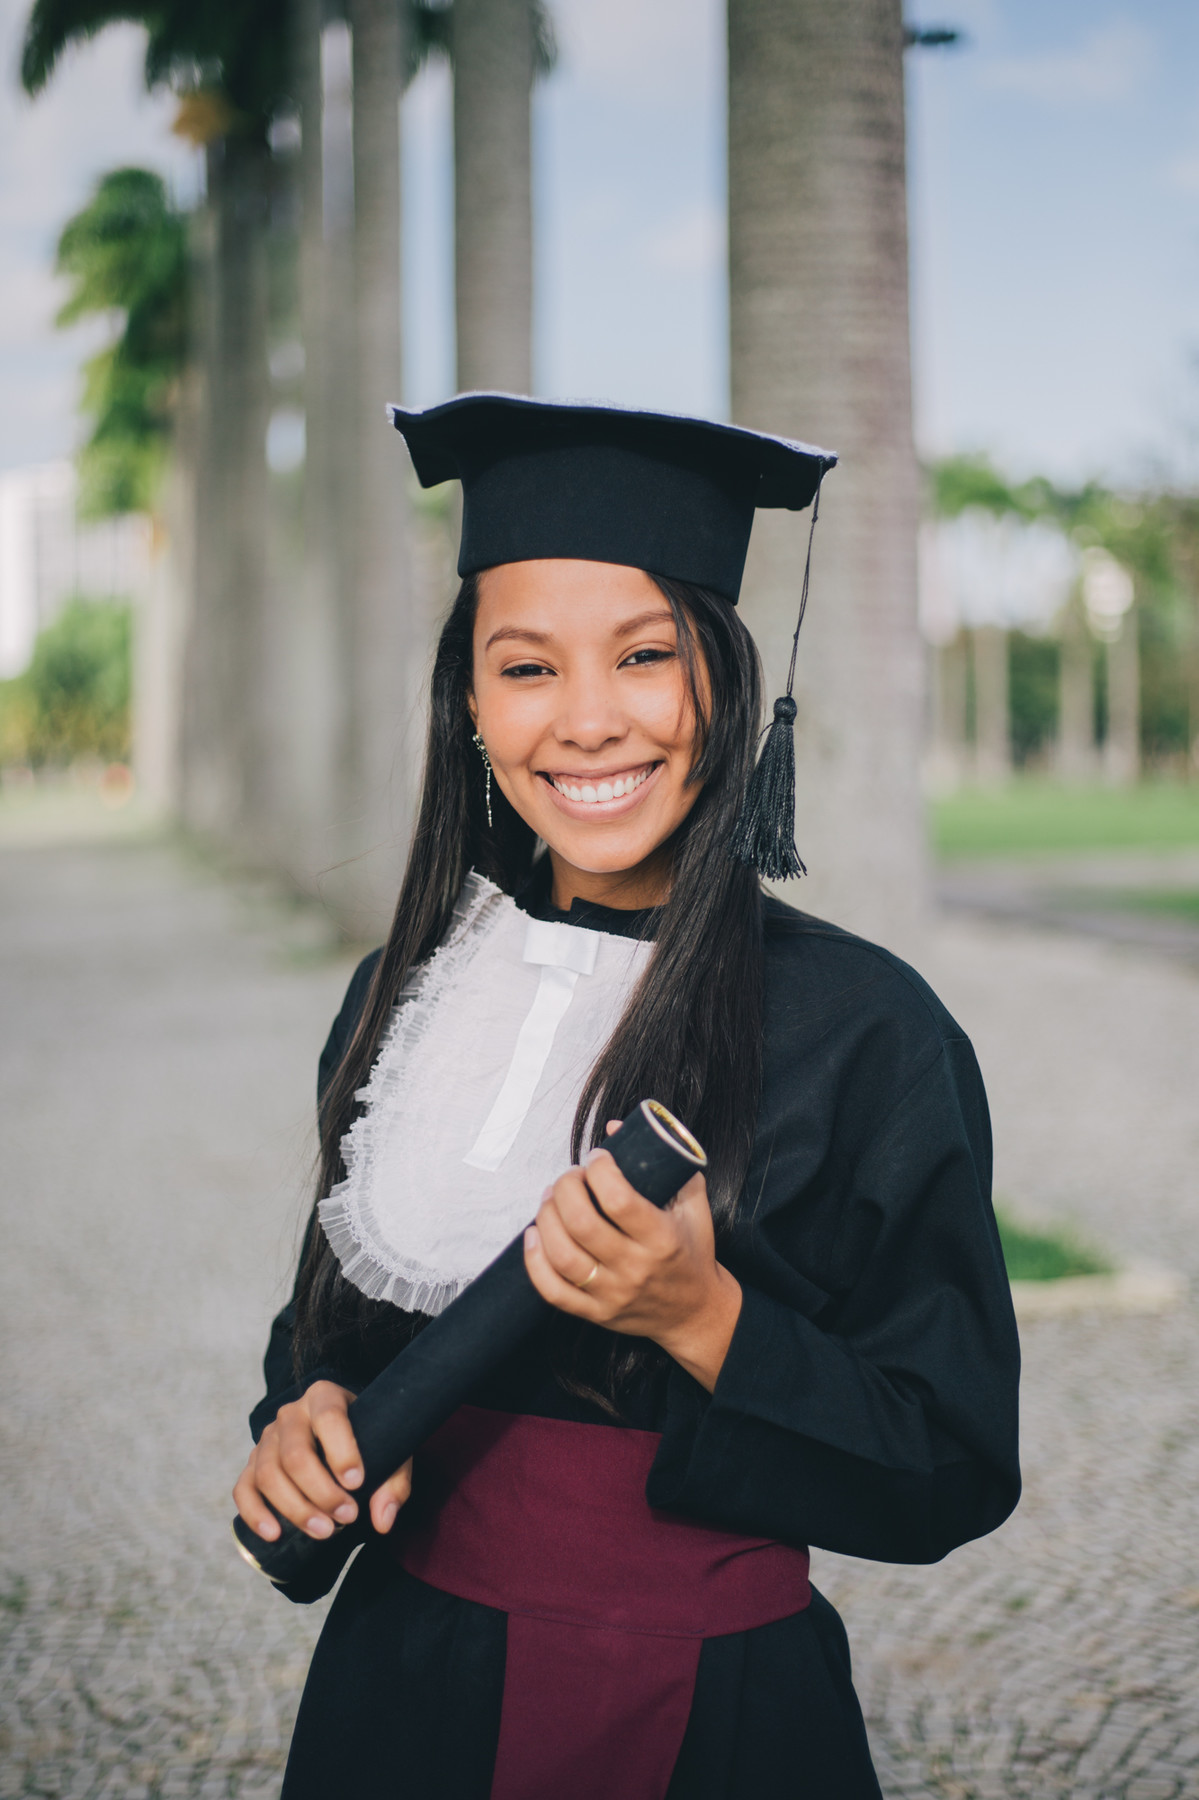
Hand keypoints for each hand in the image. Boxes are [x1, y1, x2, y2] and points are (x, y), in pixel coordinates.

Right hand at [232, 1379, 412, 1540]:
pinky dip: (255, 1513)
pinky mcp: (252, 1465)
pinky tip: (274, 1534)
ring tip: (324, 1532)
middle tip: (346, 1518)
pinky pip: (243, 1489)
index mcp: (325, 1397)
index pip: (329, 1418)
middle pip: (295, 1454)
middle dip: (320, 1492)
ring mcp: (268, 1439)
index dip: (341, 1451)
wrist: (340, 1436)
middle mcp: (291, 1414)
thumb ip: (393, 1484)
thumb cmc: (367, 1441)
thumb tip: (382, 1520)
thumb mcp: (390, 1452)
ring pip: (268, 1474)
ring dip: (295, 1509)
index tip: (356, 1483)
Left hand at [523, 1123, 741, 1391]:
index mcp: (662, 1238)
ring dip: (547, 1219)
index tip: (596, 1157)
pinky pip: (553, 1291)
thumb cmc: (691, 1251)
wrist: (694, 1312)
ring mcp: (612, 1294)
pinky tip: (534, 1235)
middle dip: (566, 1189)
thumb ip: (666, 1162)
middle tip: (569, 1177)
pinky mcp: (595, 1313)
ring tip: (550, 1199)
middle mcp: (635, 1268)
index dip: (599, 1170)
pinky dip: (535, 1261)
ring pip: (563, 1256)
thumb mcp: (692, 1203)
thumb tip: (615, 1126)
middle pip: (582, 1225)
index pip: (618, 1200)